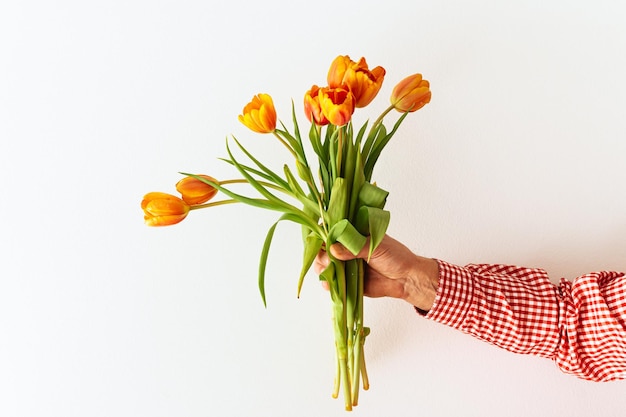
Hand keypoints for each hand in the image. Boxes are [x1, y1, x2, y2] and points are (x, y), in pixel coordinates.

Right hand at [314, 235, 438, 311]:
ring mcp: (345, 263)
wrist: (406, 279)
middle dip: (321, 254)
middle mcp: (346, 247)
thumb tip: (333, 249)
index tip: (321, 239)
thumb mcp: (375, 246)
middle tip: (329, 261)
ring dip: (323, 269)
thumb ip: (354, 248)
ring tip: (330, 273)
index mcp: (353, 233)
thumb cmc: (395, 257)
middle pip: (323, 248)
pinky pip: (332, 280)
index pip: (332, 229)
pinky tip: (330, 284)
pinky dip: (328, 282)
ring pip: (324, 264)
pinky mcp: (346, 279)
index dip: (323, 233)